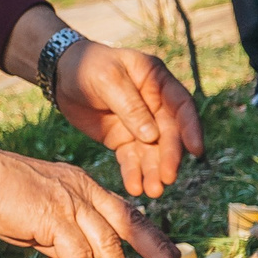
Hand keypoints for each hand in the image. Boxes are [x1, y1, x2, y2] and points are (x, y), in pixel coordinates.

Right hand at [0, 133, 177, 257]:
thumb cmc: (1, 197)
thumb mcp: (42, 218)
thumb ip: (63, 238)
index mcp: (85, 188)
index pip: (127, 213)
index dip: (150, 236)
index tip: (168, 256)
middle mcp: (85, 192)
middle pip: (131, 223)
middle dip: (157, 251)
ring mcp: (72, 202)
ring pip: (109, 246)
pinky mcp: (55, 216)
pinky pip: (77, 256)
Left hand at [2, 11, 204, 195]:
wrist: (61, 75)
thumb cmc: (87, 66)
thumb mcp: (107, 80)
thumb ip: (131, 106)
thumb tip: (153, 137)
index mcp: (156, 80)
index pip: (182, 106)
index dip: (191, 128)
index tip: (196, 151)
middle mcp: (154, 104)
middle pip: (169, 134)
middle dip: (169, 157)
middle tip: (167, 178)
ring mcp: (140, 124)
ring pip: (152, 151)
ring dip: (153, 171)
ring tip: (152, 191)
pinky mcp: (123, 139)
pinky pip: (131, 158)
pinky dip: (133, 173)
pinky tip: (134, 187)